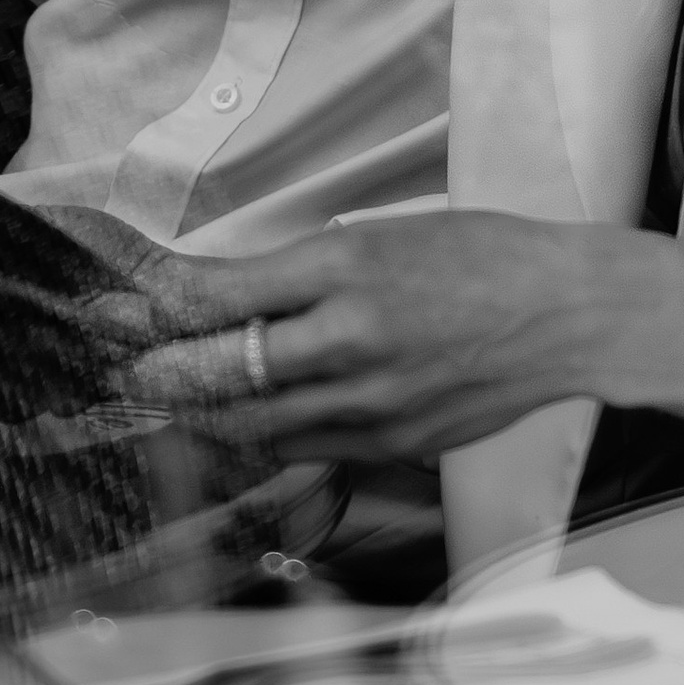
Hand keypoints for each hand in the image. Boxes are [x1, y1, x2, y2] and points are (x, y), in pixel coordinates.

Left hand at [112, 213, 671, 463]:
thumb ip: (302, 272)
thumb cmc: (481, 258)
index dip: (154, 305)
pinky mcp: (391, 443)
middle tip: (116, 365)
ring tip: (159, 399)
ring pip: (251, 423)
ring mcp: (371, 402)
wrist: (568, 314)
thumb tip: (221, 294)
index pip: (220, 294)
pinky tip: (234, 424)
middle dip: (155, 371)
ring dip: (195, 414)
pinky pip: (300, 447)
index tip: (116, 305)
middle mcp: (352, 338)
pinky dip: (256, 436)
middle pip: (220, 371)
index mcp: (348, 268)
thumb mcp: (383, 237)